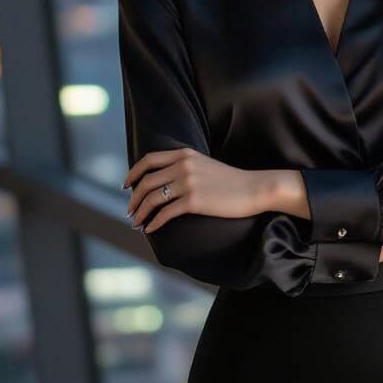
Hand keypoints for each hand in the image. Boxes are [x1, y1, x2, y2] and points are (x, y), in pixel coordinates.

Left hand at [123, 147, 267, 234]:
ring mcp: (188, 183)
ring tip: (137, 222)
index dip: (133, 173)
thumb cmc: (231, 180)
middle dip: (134, 199)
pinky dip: (154, 223)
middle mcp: (183, 165)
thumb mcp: (205, 164)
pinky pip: (165, 213)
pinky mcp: (194, 201)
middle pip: (146, 182)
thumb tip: (164, 179)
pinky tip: (151, 229)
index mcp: (185, 154)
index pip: (148, 159)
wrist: (254, 188)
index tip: (127, 185)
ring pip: (152, 198)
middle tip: (131, 211)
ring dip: (140, 213)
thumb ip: (185, 165)